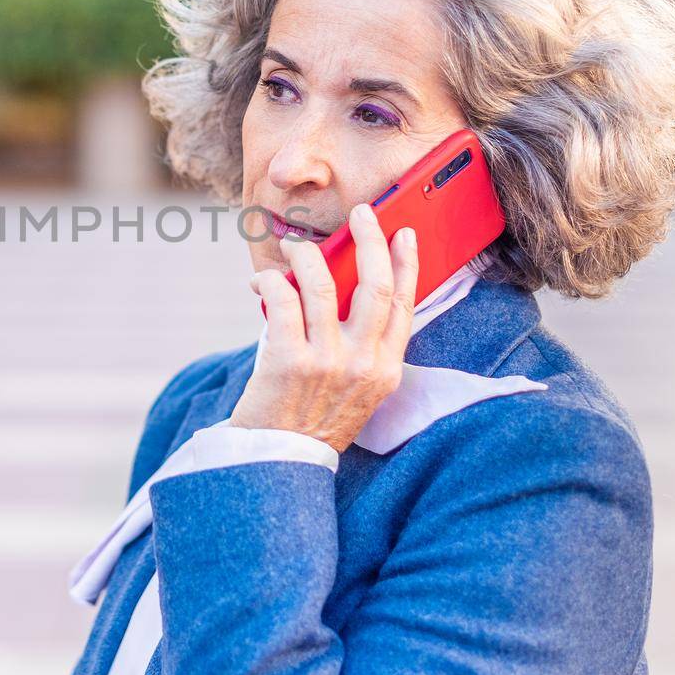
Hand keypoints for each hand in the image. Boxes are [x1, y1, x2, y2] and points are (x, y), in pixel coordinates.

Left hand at [232, 203, 418, 450]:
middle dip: (371, 239)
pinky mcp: (288, 361)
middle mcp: (362, 364)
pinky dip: (274, 279)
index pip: (405, 305)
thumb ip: (361, 346)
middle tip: (362, 214)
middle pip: (376, 285)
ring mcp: (326, 362)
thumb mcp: (357, 389)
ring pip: (323, 283)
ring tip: (298, 245)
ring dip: (308, 254)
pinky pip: (284, 299)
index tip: (405, 234)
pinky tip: (266, 279)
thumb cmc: (314, 418)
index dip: (408, 264)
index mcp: (385, 370)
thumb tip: (345, 285)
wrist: (279, 460)